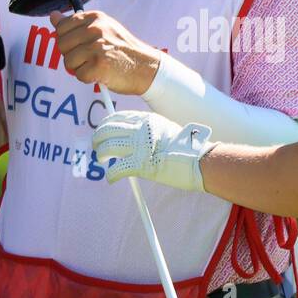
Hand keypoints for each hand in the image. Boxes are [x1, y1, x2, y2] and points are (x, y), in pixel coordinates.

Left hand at [49, 10, 161, 94]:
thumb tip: (53, 16)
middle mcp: (96, 29)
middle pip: (62, 44)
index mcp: (95, 18)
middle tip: (90, 58)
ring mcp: (97, 47)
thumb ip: (76, 24)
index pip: (62, 26)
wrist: (146, 67)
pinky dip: (88, 78)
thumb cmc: (123, 50)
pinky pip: (79, 75)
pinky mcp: (99, 66)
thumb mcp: (102, 29)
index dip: (68, 40)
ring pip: (68, 61)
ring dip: (80, 68)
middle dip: (72, 55)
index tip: (82, 45)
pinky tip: (101, 73)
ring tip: (97, 65)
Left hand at [91, 110, 213, 191]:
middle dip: (98, 139)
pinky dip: (111, 176)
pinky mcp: (141, 164)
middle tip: (97, 147)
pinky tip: (111, 178)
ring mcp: (140, 146)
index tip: (103, 132)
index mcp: (147, 119)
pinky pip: (116, 169)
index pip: (117, 118)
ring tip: (102, 160)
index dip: (105, 125)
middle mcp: (140, 129)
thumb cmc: (188, 148)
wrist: (201, 160)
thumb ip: (149, 130)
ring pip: (107, 147)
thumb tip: (133, 137)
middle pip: (107, 130)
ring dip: (101, 155)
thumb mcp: (166, 129)